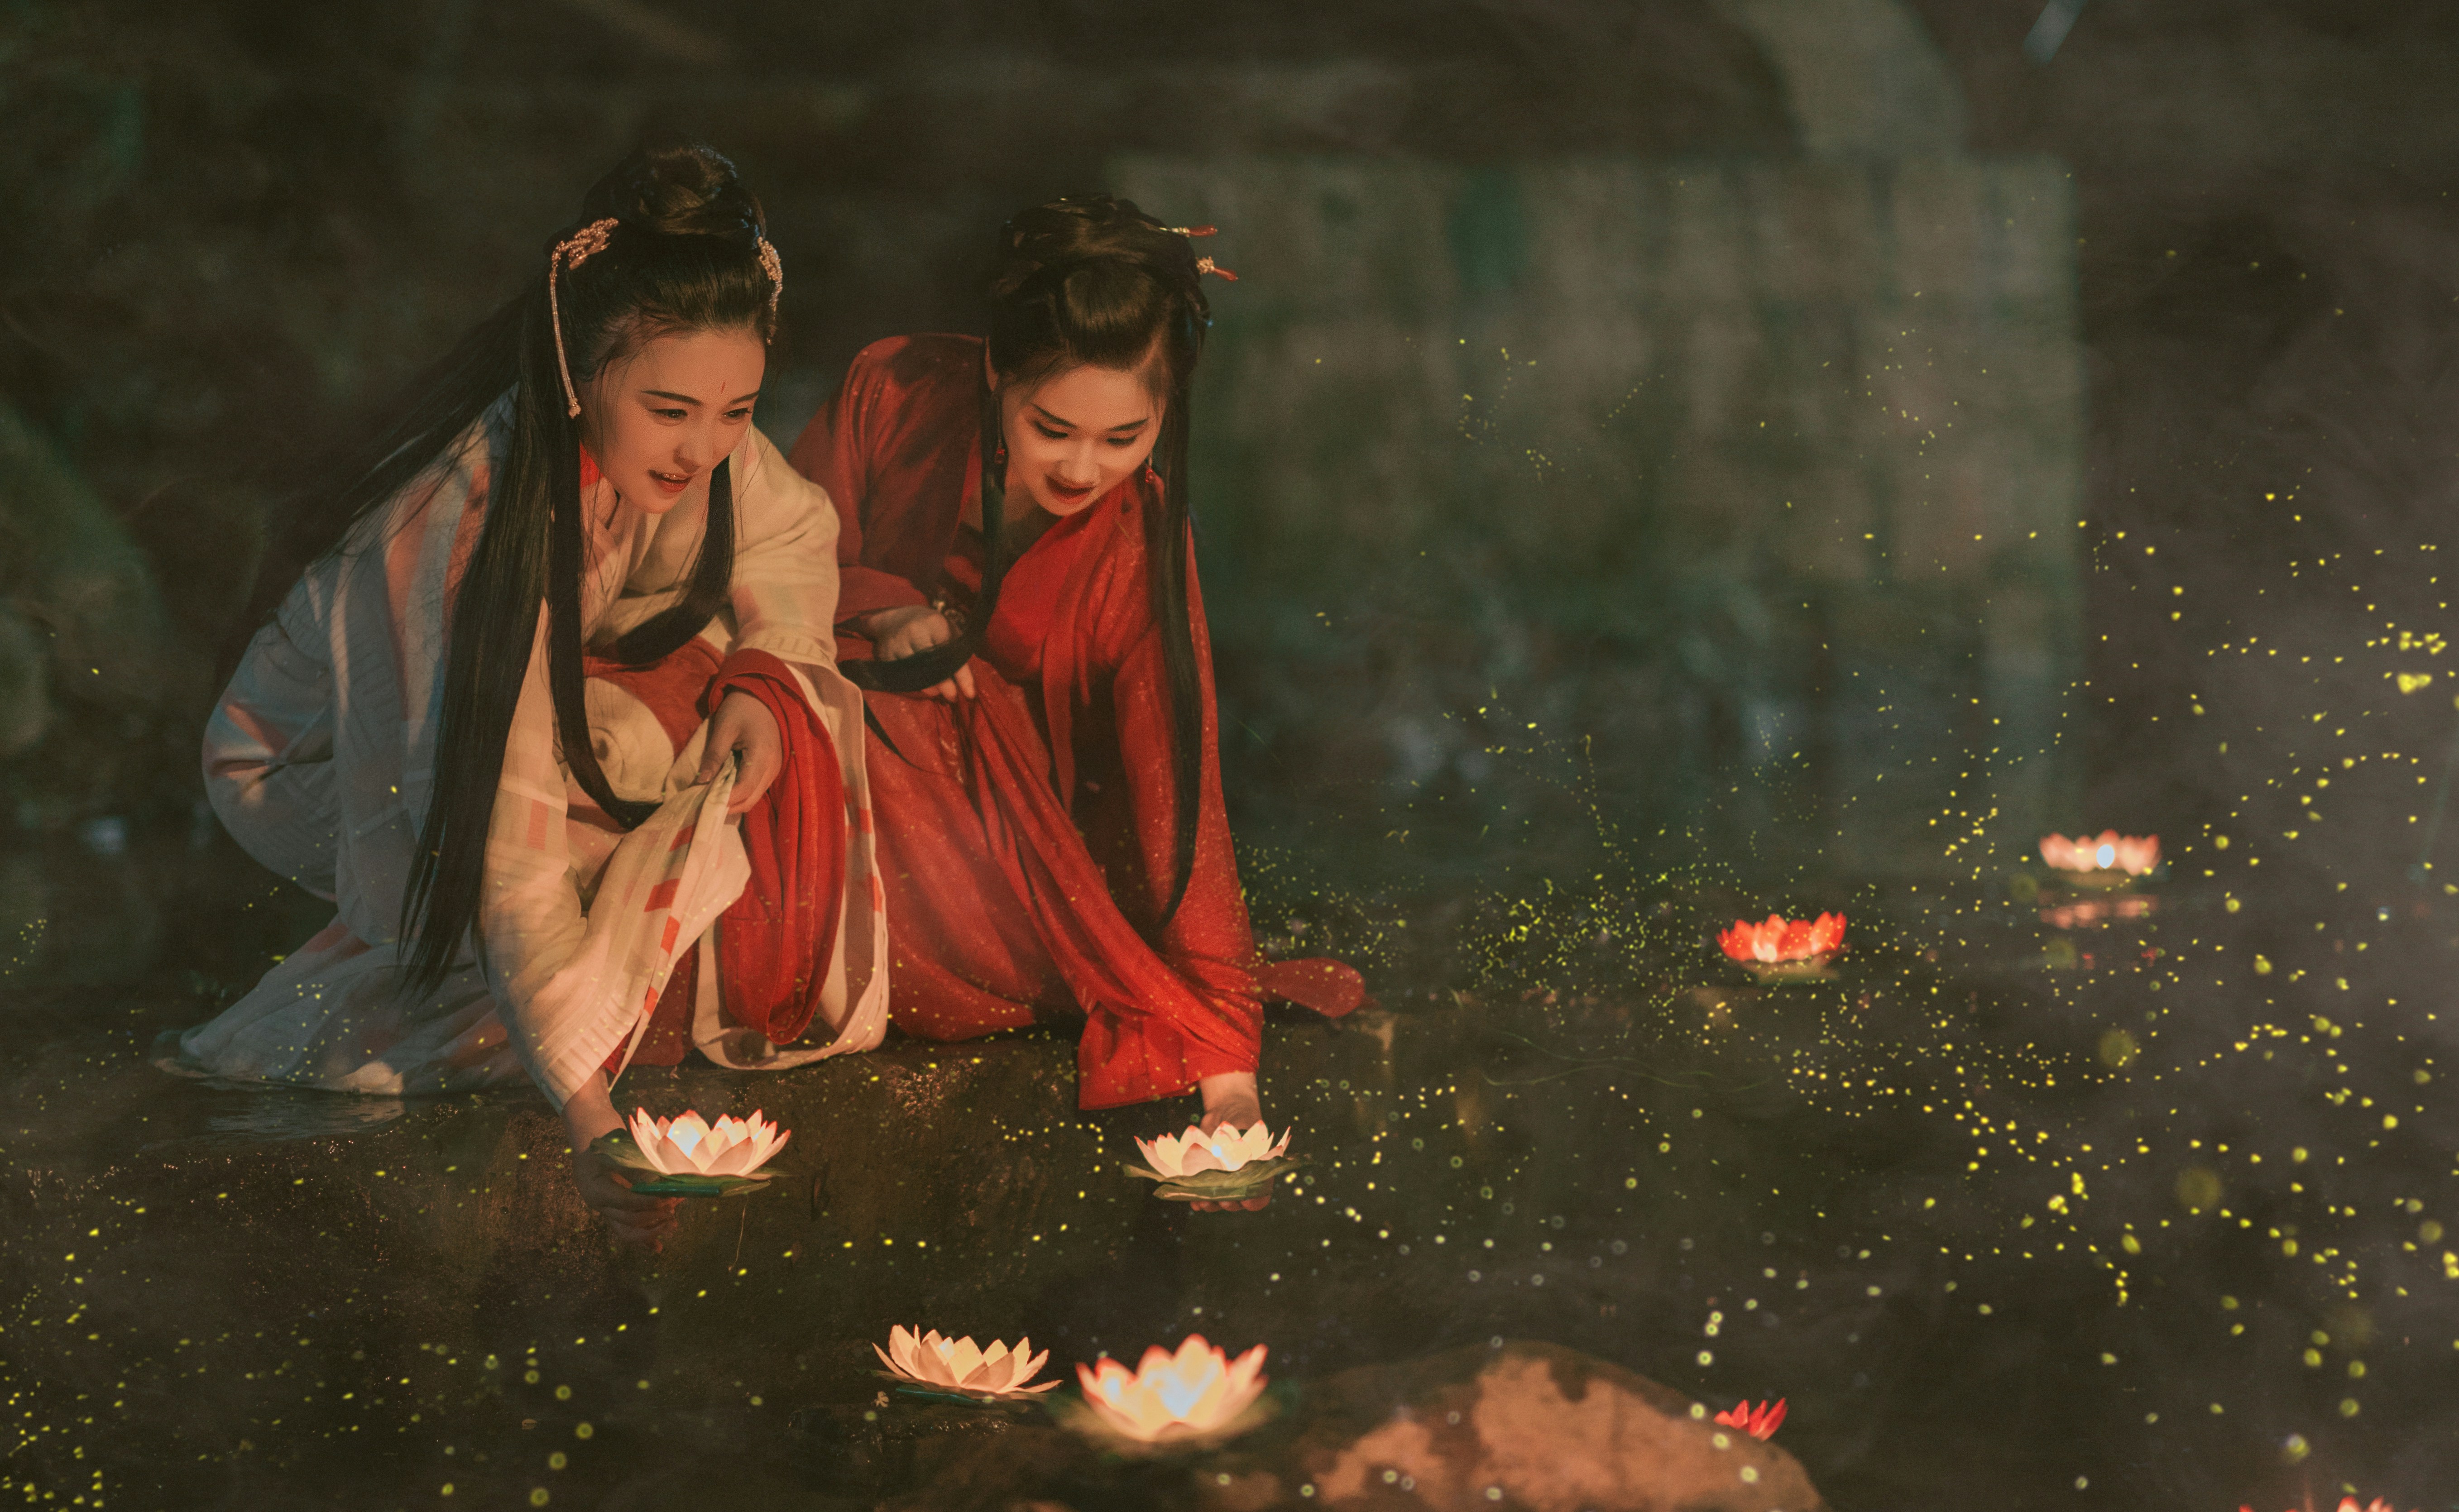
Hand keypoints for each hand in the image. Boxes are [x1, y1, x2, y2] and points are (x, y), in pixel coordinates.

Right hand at [562, 1075, 680, 1251]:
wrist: (591, 1131)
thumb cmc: (605, 1136)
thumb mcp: (619, 1148)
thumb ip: (637, 1170)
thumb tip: (659, 1187)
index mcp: (595, 1188)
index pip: (625, 1203)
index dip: (648, 1203)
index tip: (668, 1199)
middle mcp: (598, 1202)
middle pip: (626, 1221)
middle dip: (653, 1218)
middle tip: (673, 1210)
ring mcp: (605, 1207)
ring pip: (626, 1230)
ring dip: (651, 1231)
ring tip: (672, 1225)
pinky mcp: (614, 1208)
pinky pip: (627, 1228)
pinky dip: (643, 1238)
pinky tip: (657, 1248)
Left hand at [698, 689, 782, 813]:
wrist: (762, 696)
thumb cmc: (742, 708)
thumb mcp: (724, 728)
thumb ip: (714, 756)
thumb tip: (701, 782)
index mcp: (762, 756)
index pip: (743, 790)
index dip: (723, 800)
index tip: (703, 802)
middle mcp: (773, 768)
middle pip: (750, 800)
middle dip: (728, 806)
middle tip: (705, 803)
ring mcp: (774, 769)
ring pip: (754, 797)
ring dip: (734, 801)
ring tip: (712, 795)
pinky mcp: (771, 768)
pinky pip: (756, 789)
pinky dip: (740, 793)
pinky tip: (725, 787)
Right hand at [858, 604, 975, 701]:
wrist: (895, 619)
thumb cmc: (929, 628)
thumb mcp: (947, 632)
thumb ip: (957, 655)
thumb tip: (968, 689)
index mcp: (934, 623)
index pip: (951, 654)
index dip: (961, 676)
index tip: (969, 694)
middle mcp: (914, 631)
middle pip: (932, 666)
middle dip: (945, 685)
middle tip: (953, 696)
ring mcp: (897, 642)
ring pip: (916, 673)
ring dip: (929, 687)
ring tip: (937, 692)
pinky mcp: (885, 653)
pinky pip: (902, 676)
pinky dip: (913, 684)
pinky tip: (921, 685)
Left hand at [1191, 1070, 1270, 1213]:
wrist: (1226, 1114)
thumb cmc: (1242, 1120)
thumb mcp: (1246, 1128)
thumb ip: (1244, 1137)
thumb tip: (1235, 1144)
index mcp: (1257, 1174)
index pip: (1260, 1196)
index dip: (1255, 1201)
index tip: (1247, 1200)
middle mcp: (1241, 1183)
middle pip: (1236, 1203)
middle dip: (1228, 1203)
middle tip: (1221, 1198)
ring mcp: (1223, 1184)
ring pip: (1217, 1202)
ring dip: (1210, 1203)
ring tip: (1202, 1200)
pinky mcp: (1206, 1180)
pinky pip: (1201, 1195)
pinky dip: (1196, 1197)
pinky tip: (1190, 1196)